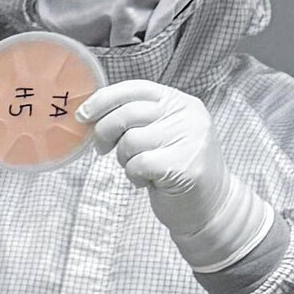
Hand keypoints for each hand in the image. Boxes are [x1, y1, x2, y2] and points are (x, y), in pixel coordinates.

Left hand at [80, 80, 276, 271]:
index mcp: (181, 102)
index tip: (83, 116)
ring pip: (130, 140)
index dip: (103, 100)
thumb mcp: (160, 133)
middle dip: (105, 132)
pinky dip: (133, 175)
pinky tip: (148, 181)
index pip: (135, 88)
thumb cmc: (174, 166)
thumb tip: (89, 113)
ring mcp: (190, 139)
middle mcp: (188, 116)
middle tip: (103, 149)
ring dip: (124, 159)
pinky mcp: (184, 165)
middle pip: (127, 113)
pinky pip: (137, 164)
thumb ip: (136, 119)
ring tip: (139, 167)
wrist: (210, 204)